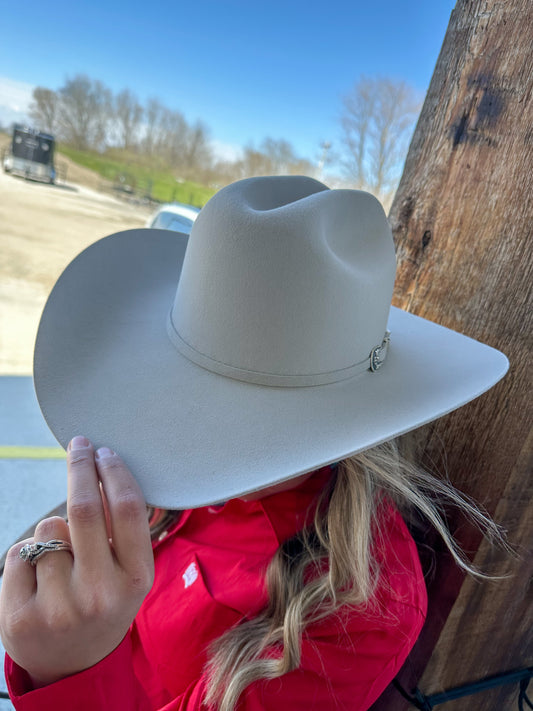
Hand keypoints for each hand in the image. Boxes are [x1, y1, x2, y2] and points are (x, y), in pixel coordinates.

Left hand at [0, 436, 153, 685]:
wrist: (74, 667)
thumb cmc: (105, 604)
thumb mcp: (129, 574)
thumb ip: (122, 530)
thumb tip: (106, 470)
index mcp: (135, 579)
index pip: (127, 510)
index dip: (114, 473)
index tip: (104, 452)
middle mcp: (99, 593)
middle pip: (84, 508)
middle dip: (80, 467)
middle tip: (79, 446)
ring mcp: (57, 607)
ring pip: (47, 529)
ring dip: (52, 529)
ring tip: (61, 561)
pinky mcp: (19, 616)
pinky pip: (18, 553)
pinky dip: (27, 553)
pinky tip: (38, 579)